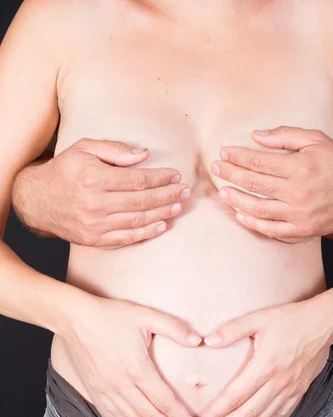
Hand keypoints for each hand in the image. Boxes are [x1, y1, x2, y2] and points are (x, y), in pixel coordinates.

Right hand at [12, 138, 190, 247]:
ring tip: (178, 206)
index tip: (175, 175)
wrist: (37, 200)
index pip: (137, 180)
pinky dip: (147, 232)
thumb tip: (144, 154)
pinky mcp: (95, 240)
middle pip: (142, 201)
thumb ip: (115, 150)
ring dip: (163, 214)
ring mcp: (95, 225)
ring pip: (138, 220)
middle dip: (168, 195)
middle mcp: (95, 203)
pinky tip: (162, 225)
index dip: (160, 178)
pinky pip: (127, 238)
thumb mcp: (84, 149)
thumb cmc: (64, 170)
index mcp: (94, 178)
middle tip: (185, 191)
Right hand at [64, 296, 201, 416]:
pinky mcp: (97, 390)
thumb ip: (174, 328)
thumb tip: (198, 340)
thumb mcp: (146, 316)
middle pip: (151, 415)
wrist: (75, 319)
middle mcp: (122, 384)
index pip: (164, 401)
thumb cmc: (112, 316)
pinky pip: (116, 414)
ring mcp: (108, 389)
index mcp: (137, 368)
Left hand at [196, 296, 332, 416]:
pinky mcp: (299, 391)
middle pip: (247, 413)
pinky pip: (280, 415)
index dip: (217, 413)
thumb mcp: (259, 318)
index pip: (235, 396)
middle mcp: (278, 383)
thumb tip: (207, 341)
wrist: (324, 323)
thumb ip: (231, 330)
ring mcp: (290, 389)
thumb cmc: (290, 319)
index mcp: (265, 366)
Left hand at [211, 125, 332, 241]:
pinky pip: (271, 230)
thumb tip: (256, 136)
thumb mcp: (316, 140)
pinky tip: (240, 215)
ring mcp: (298, 215)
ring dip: (236, 200)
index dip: (238, 157)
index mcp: (300, 167)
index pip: (259, 162)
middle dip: (231, 174)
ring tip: (223, 192)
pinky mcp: (301, 231)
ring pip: (258, 209)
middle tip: (216, 168)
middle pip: (254, 183)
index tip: (224, 152)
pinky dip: (253, 224)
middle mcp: (298, 192)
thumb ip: (285, 136)